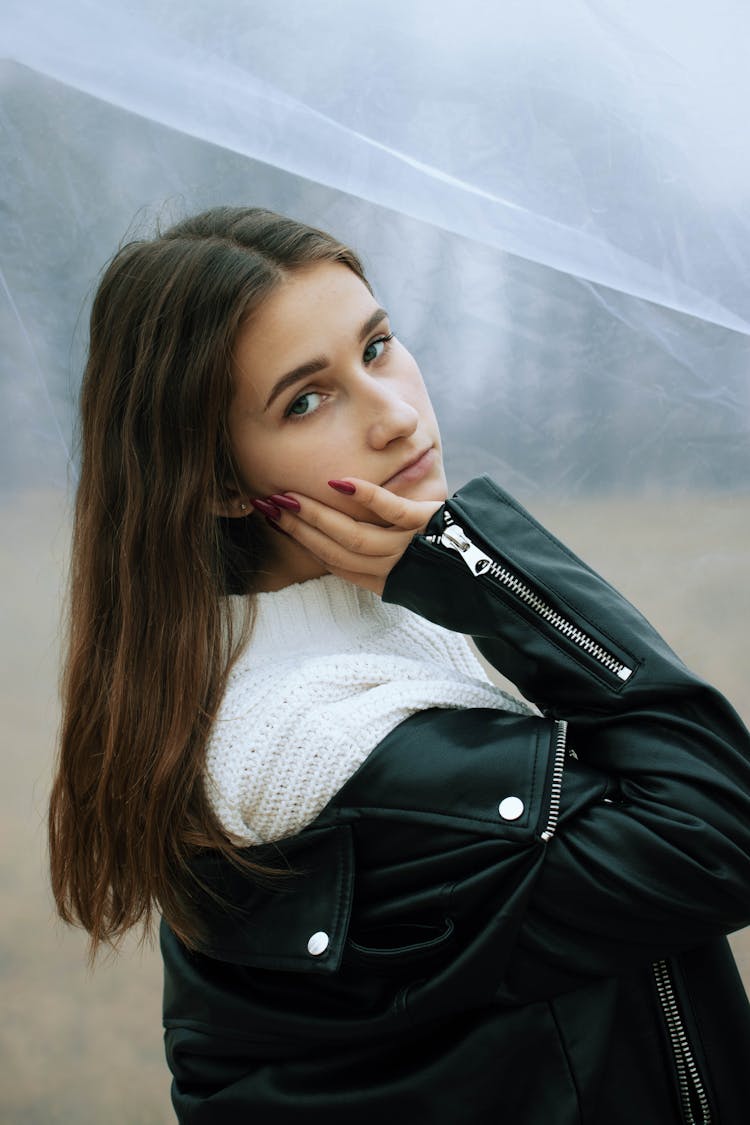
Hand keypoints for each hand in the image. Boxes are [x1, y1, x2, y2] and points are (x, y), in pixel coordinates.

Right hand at [264, 479, 443, 594]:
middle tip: (269, 505)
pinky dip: (365, 496)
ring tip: (289, 497)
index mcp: (386, 582)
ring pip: (354, 535)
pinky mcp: (429, 524)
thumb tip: (342, 533)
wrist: (497, 566)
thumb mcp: (409, 569)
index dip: (302, 542)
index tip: (276, 521)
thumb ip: (378, 556)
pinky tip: (339, 481)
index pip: (334, 562)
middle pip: (335, 550)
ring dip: (317, 515)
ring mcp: (410, 547)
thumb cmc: (451, 561)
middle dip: (298, 528)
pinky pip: (392, 511)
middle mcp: (394, 570)